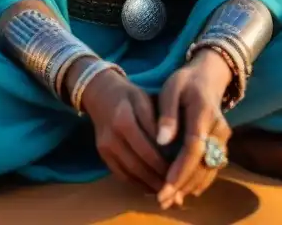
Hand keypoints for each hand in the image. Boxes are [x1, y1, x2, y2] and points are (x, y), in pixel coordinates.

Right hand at [77, 62, 168, 193]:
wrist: (100, 93)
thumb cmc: (129, 95)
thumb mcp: (144, 99)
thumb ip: (156, 121)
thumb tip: (171, 146)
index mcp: (124, 120)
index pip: (148, 147)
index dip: (165, 161)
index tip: (181, 169)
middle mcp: (112, 137)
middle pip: (138, 164)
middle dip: (158, 177)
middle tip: (176, 184)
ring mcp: (105, 148)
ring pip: (130, 173)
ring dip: (149, 184)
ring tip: (166, 188)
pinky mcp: (102, 154)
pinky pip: (121, 174)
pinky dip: (137, 183)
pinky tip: (150, 185)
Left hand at [155, 49, 233, 209]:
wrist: (209, 77)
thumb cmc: (185, 82)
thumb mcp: (171, 89)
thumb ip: (167, 114)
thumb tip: (161, 141)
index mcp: (204, 113)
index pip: (194, 146)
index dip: (181, 168)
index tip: (166, 185)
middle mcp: (219, 128)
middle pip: (203, 163)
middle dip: (183, 184)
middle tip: (162, 199)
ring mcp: (223, 137)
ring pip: (210, 168)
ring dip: (190, 186)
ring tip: (170, 199)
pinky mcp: (222, 144)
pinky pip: (213, 166)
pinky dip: (199, 181)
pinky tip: (184, 191)